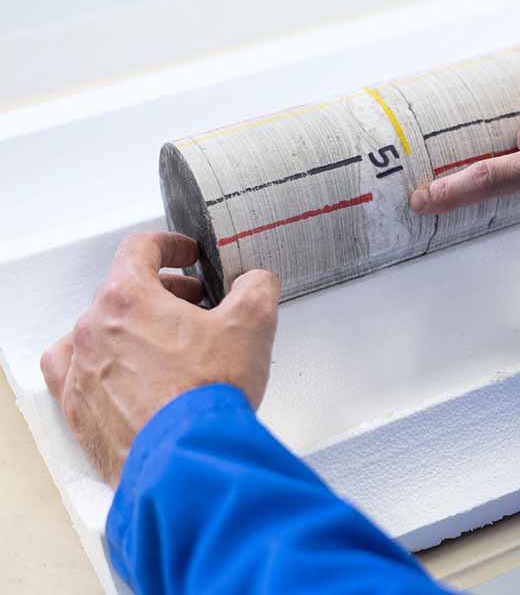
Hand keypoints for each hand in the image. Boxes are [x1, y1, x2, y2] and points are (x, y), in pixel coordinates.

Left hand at [40, 233, 280, 485]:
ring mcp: (80, 372)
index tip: (186, 254)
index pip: (139, 249)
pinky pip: (76, 375)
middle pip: (122, 291)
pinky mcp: (79, 411)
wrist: (187, 460)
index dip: (170, 245)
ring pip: (97, 333)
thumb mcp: (253, 324)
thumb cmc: (208, 393)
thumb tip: (255, 283)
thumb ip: (256, 288)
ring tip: (162, 344)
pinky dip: (99, 365)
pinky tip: (123, 374)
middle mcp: (92, 330)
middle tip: (195, 305)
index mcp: (127, 298)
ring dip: (130, 329)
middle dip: (163, 293)